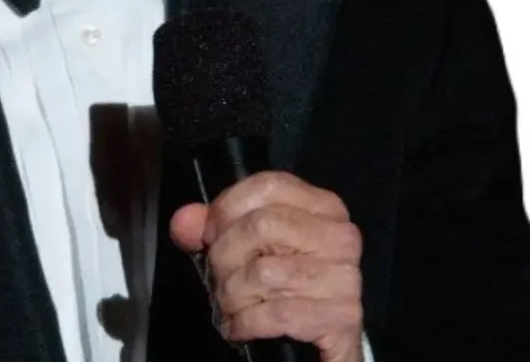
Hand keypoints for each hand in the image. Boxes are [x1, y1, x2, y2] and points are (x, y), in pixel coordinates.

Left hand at [170, 171, 362, 361]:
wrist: (315, 349)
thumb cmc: (280, 285)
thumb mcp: (243, 247)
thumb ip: (209, 227)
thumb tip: (184, 222)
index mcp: (323, 206)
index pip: (269, 185)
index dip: (228, 206)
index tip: (208, 233)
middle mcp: (341, 236)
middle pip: (262, 225)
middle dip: (224, 255)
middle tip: (216, 277)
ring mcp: (345, 277)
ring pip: (263, 272)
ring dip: (231, 294)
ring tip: (227, 305)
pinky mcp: (342, 318)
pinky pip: (275, 314)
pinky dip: (245, 322)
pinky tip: (238, 327)